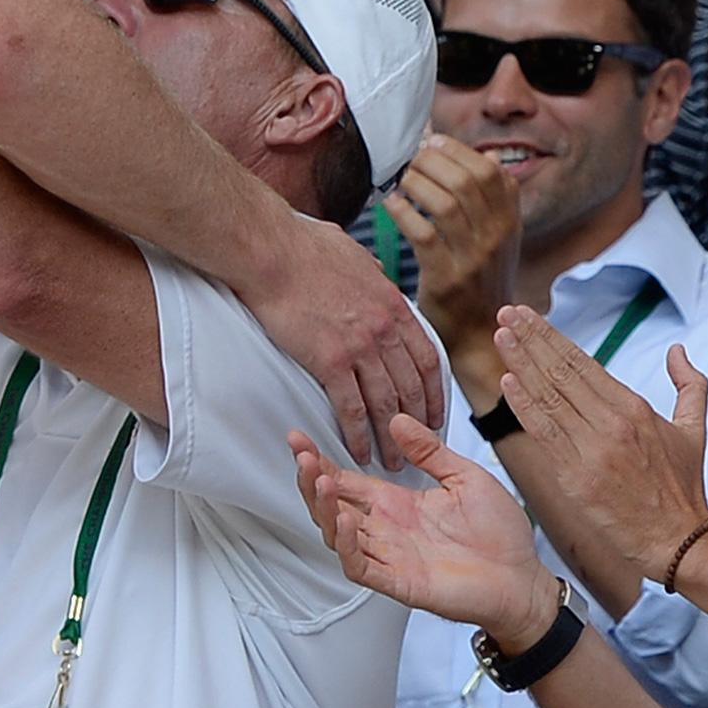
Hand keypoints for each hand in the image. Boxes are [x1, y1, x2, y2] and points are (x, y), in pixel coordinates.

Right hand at [248, 216, 445, 466]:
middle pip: (412, 386)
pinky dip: (358, 434)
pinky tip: (359, 452)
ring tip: (393, 461)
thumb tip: (376, 270)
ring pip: (386, 403)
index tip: (436, 411)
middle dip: (419, 420)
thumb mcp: (353, 251)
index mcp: (392, 304)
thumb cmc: (303, 246)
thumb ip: (371, 269)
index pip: (427, 356)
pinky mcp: (330, 361)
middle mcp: (384, 330)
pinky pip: (351, 408)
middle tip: (419, 444)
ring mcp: (359, 347)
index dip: (434, 389)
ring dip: (392, 437)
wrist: (272, 252)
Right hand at [292, 421, 551, 641]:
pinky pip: (360, 565)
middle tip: (301, 455)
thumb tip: (398, 418)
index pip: (346, 480)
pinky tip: (345, 521)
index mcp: (398, 504)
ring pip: (337, 533)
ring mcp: (389, 556)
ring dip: (324, 508)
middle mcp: (386, 529)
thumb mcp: (466, 477)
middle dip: (311, 481)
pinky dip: (347, 545)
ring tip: (320, 481)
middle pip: (332, 505)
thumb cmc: (500, 533)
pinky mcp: (398, 581)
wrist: (524, 579)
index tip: (298, 438)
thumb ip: (430, 451)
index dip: (319, 462)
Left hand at [382, 135, 519, 393]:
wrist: (482, 337)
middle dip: (433, 161)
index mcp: (511, 222)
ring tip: (401, 180)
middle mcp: (498, 237)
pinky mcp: (447, 278)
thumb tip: (482, 154)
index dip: (458, 149)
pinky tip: (391, 205)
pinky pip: (423, 234)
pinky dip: (403, 212)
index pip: (490, 170)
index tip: (433, 141)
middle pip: (467, 180)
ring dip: (417, 183)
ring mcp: (474, 258)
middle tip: (411, 159)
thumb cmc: (481, 281)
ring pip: (445, 202)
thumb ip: (490, 199)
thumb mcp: (499, 239)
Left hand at [494, 306, 707, 578]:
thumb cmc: (683, 487)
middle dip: (531, 339)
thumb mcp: (693, 430)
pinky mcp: (575, 476)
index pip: (583, 363)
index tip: (528, 317)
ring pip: (549, 397)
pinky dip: (524, 407)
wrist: (678, 539)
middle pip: (562, 372)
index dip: (552, 337)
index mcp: (634, 408)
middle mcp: (611, 423)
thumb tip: (677, 350)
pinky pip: (544, 434)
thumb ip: (689, 385)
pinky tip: (507, 383)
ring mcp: (592, 449)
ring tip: (501, 336)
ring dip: (520, 364)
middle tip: (506, 313)